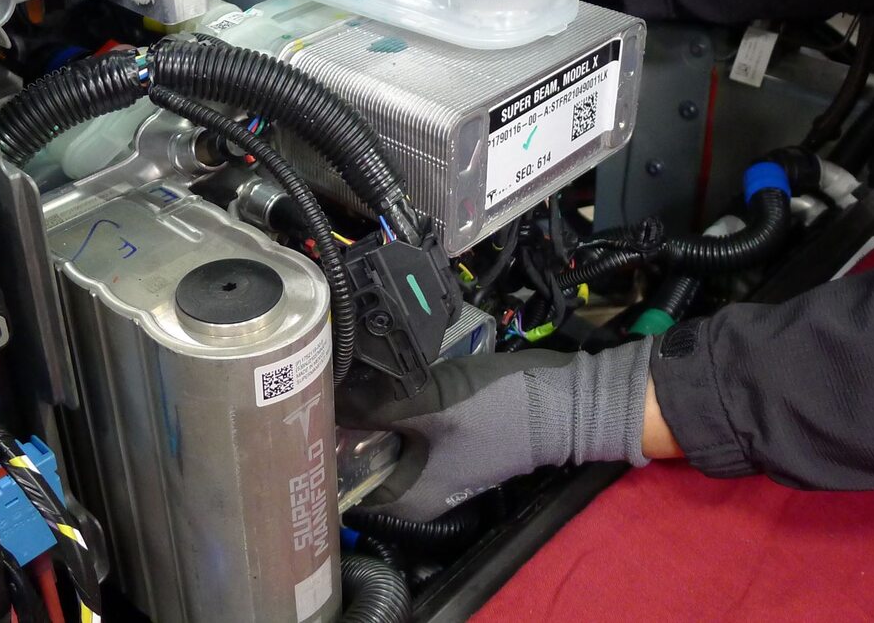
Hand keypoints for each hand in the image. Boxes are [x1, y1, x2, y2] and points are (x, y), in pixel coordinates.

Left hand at [337, 339, 653, 521]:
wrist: (566, 400)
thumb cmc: (500, 410)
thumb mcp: (431, 402)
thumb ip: (376, 403)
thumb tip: (328, 395)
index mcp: (408, 499)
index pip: (345, 483)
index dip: (323, 449)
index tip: (306, 412)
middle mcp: (418, 491)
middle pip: (362, 456)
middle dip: (346, 422)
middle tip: (325, 383)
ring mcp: (435, 463)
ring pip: (386, 436)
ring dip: (373, 409)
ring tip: (351, 374)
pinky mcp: (448, 438)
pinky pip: (408, 423)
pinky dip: (398, 404)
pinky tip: (388, 375)